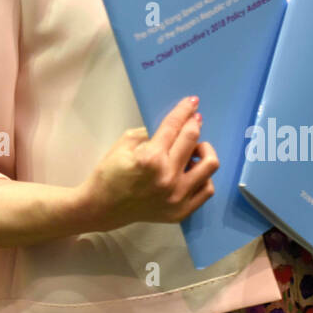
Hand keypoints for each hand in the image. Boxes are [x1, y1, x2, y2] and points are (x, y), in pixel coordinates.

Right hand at [80, 96, 219, 230]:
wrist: (103, 207)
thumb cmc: (111, 172)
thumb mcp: (125, 142)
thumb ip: (150, 133)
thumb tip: (172, 128)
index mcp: (151, 157)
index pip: (174, 126)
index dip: (184, 110)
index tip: (193, 101)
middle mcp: (168, 177)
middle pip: (192, 139)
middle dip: (194, 123)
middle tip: (194, 119)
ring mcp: (177, 196)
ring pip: (209, 165)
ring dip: (204, 151)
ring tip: (195, 150)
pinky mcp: (182, 211)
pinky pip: (207, 189)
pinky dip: (204, 176)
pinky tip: (193, 171)